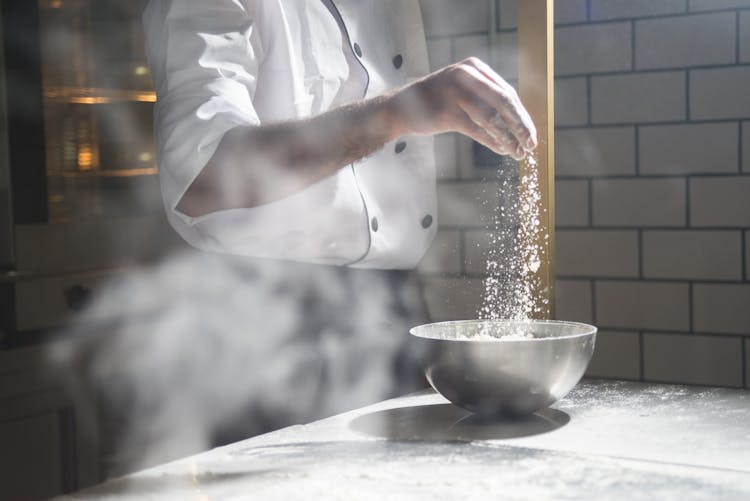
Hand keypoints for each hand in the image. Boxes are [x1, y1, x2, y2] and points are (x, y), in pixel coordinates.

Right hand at [387, 57, 536, 159]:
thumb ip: (486, 97)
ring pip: (492, 118)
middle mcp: (466, 75)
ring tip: (517, 153)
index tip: (532, 134)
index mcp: (474, 67)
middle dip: (521, 126)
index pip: (507, 93)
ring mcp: (455, 93)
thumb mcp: (463, 90)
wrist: (400, 107)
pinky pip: (476, 129)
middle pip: (504, 102)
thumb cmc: (436, 102)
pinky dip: (492, 141)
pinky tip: (501, 150)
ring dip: (508, 138)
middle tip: (531, 145)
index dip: (522, 116)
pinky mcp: (446, 112)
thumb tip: (518, 121)